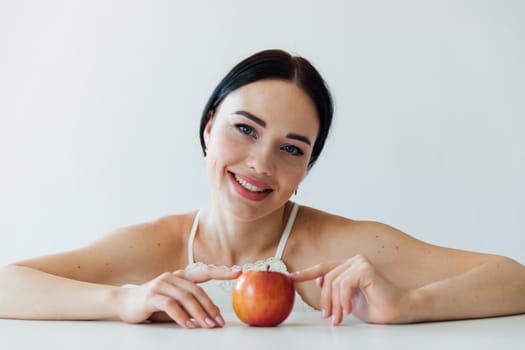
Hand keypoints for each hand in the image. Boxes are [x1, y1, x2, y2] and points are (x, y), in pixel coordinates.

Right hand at [118, 266, 240, 328]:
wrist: (123, 303)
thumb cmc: (152, 304)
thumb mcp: (174, 302)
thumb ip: (190, 304)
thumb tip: (212, 316)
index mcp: (180, 276)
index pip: (205, 272)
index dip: (222, 271)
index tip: (239, 271)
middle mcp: (172, 277)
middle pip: (197, 290)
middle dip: (210, 307)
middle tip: (219, 321)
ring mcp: (161, 284)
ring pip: (186, 298)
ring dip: (199, 313)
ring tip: (208, 326)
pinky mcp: (151, 296)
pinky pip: (171, 306)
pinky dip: (182, 317)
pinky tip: (189, 326)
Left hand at [290, 255, 413, 324]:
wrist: (398, 310)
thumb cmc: (376, 306)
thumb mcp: (348, 300)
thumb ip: (335, 292)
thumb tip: (319, 286)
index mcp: (348, 267)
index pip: (322, 268)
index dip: (305, 273)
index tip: (289, 277)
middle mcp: (353, 261)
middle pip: (326, 279)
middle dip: (325, 301)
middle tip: (329, 317)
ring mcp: (359, 262)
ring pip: (333, 283)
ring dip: (335, 304)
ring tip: (340, 317)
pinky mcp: (365, 268)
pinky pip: (344, 284)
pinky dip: (344, 300)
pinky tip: (350, 309)